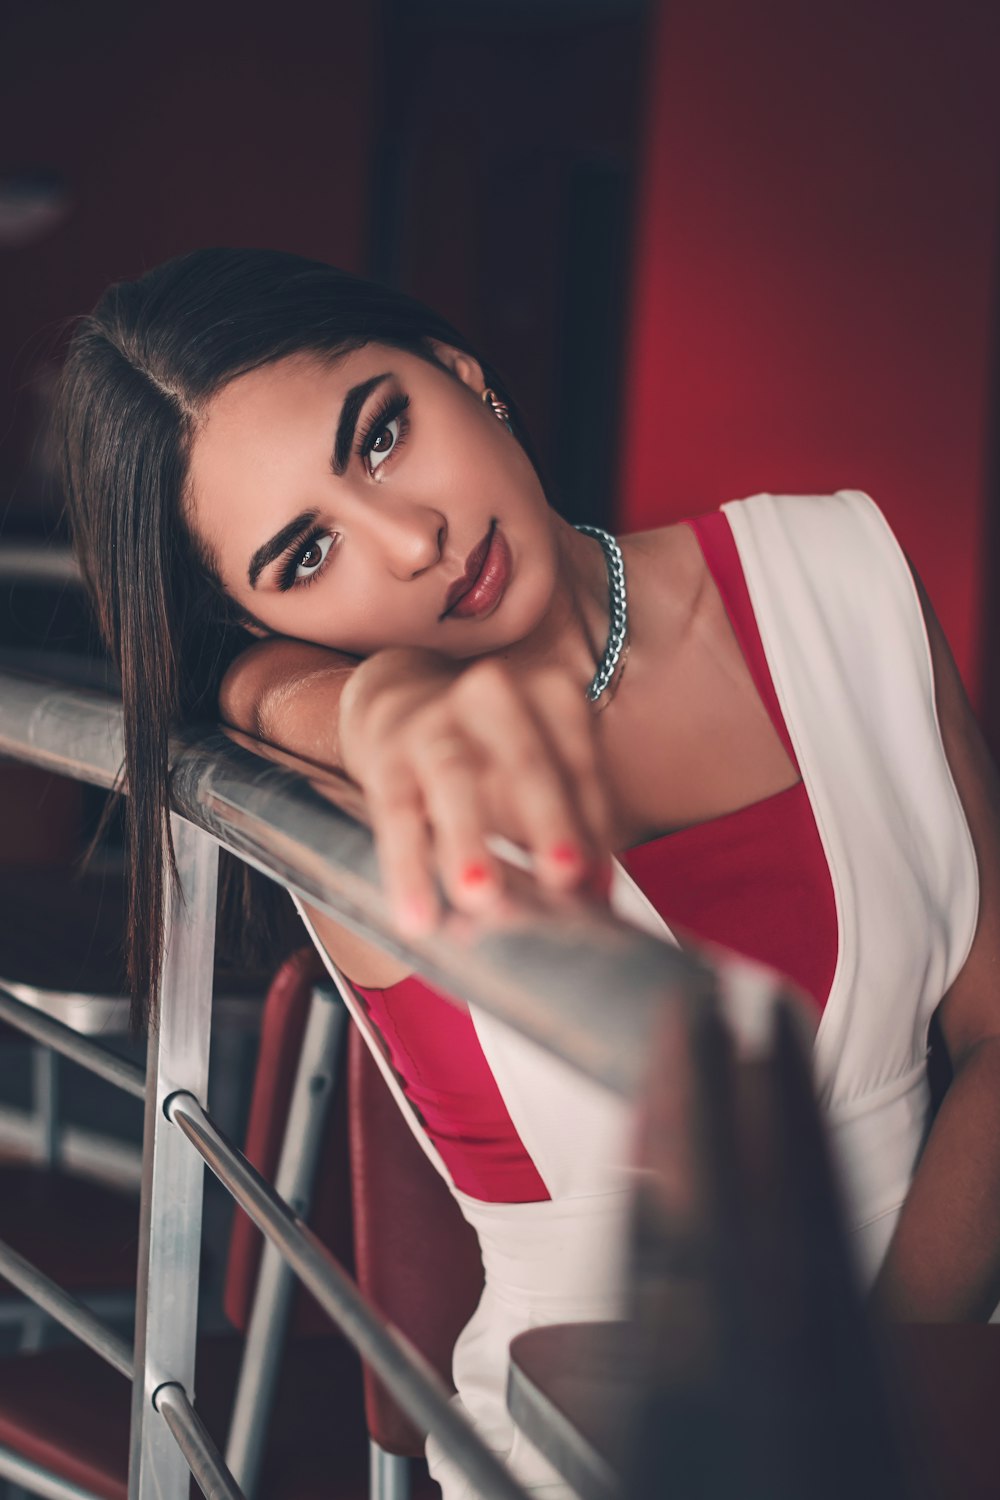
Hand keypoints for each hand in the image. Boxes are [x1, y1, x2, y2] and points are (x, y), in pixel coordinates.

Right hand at [338, 648, 612, 934]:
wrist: (404, 705)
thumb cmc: (495, 752)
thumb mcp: (543, 772)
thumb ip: (575, 825)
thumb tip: (596, 893)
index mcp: (550, 692)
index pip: (580, 765)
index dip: (594, 826)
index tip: (599, 886)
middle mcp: (493, 695)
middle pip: (527, 763)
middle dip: (548, 821)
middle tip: (564, 877)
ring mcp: (434, 722)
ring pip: (454, 780)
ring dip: (468, 841)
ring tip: (480, 894)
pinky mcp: (388, 759)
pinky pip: (397, 816)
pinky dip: (407, 869)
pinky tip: (417, 915)